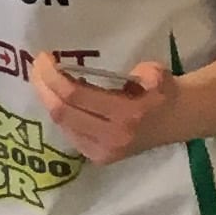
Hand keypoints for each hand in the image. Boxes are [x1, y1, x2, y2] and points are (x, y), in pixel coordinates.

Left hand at [30, 58, 183, 164]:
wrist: (178, 120)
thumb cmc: (163, 92)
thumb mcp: (159, 74)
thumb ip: (149, 73)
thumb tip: (137, 76)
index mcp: (127, 115)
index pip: (74, 95)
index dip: (52, 75)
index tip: (44, 56)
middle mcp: (113, 138)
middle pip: (61, 112)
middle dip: (42, 85)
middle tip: (37, 65)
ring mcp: (104, 152)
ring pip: (61, 124)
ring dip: (48, 98)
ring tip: (46, 78)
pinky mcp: (100, 157)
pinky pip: (69, 133)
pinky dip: (60, 113)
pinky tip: (61, 97)